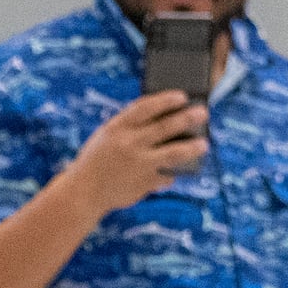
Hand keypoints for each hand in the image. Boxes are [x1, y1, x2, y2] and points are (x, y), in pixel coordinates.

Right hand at [62, 91, 208, 214]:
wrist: (83, 192)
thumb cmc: (97, 159)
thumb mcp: (107, 135)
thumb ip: (130, 127)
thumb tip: (162, 118)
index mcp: (117, 127)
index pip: (146, 107)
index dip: (166, 100)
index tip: (182, 96)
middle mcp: (129, 144)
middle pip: (164, 127)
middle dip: (187, 118)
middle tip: (203, 113)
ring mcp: (138, 164)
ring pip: (172, 153)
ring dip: (191, 148)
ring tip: (204, 144)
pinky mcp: (144, 184)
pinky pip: (166, 176)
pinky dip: (172, 174)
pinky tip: (180, 171)